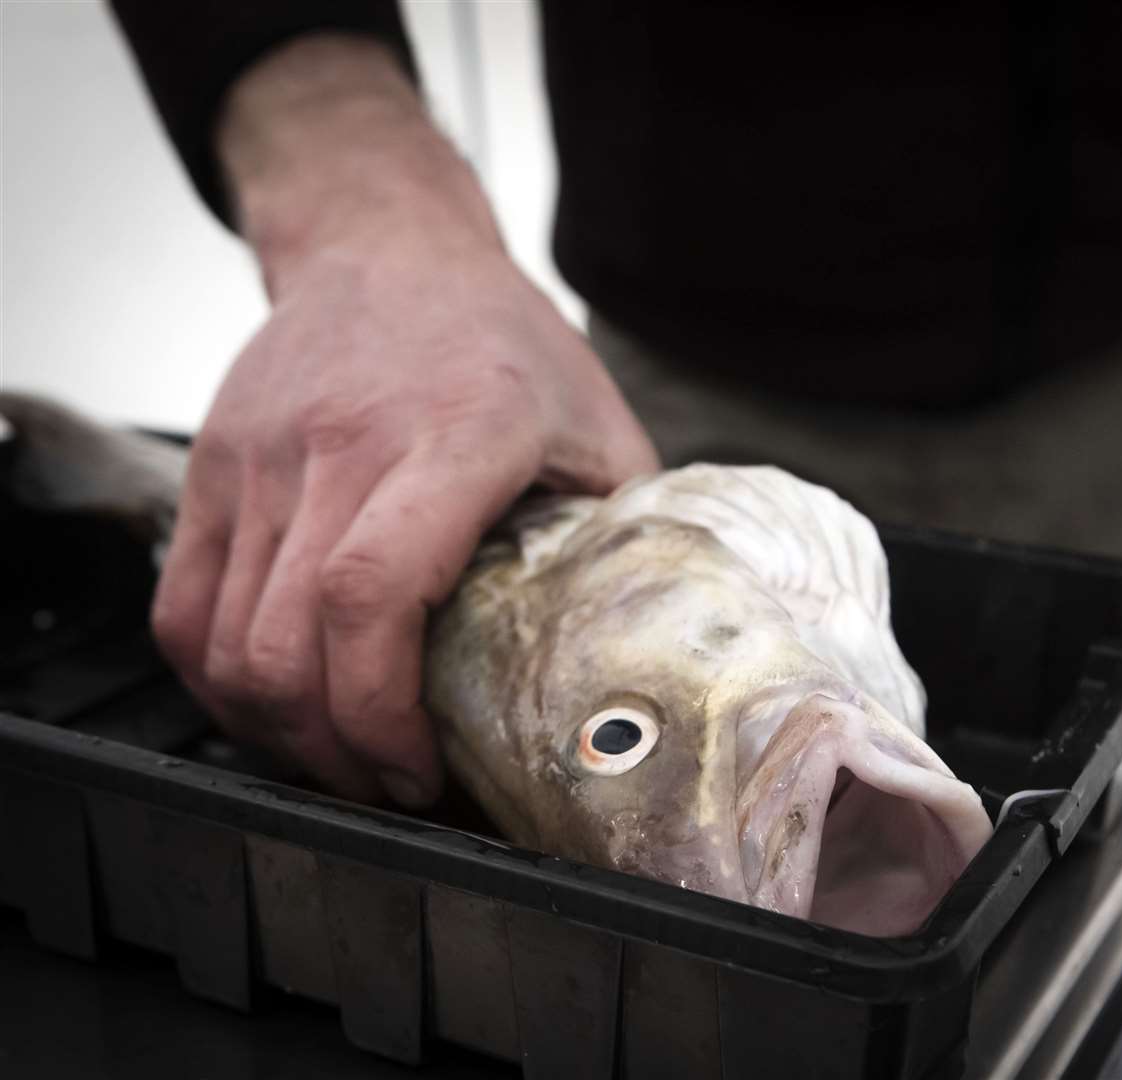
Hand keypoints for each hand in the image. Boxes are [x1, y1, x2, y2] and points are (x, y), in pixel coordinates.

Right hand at [150, 37, 657, 805]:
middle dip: (333, 752)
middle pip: (285, 644)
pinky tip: (275, 707)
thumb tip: (644, 651)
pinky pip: (181, 609)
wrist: (385, 247)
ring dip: (276, 731)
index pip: (373, 593)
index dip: (382, 712)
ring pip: (223, 642)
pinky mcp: (211, 468)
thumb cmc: (503, 341)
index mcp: (455, 437)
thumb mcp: (598, 423)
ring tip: (338, 757)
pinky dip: (218, 683)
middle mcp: (340, 449)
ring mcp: (259, 458)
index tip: (420, 771)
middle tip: (387, 787)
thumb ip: (621, 534)